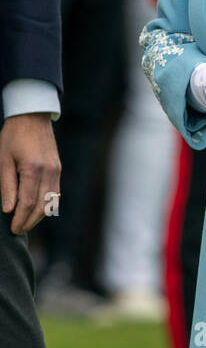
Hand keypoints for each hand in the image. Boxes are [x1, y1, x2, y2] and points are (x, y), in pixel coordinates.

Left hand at [0, 114, 60, 233]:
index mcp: (33, 169)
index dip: (20, 219)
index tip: (13, 229)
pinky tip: (36, 210)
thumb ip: (6, 186)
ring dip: (39, 216)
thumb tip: (8, 210)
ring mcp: (56, 171)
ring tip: (26, 223)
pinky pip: (54, 193)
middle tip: (18, 230)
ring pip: (50, 203)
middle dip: (29, 222)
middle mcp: (49, 172)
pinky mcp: (58, 170)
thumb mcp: (3, 159)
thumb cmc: (13, 136)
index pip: (27, 203)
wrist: (32, 117)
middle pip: (41, 207)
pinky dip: (46, 206)